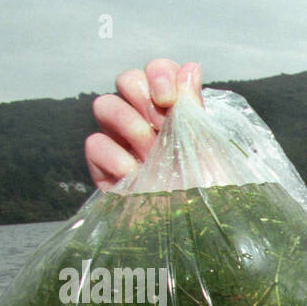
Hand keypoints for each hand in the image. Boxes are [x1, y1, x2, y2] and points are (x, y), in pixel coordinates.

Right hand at [85, 59, 201, 190]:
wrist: (197, 237)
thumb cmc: (211, 193)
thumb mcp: (210, 147)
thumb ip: (194, 106)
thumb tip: (190, 68)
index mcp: (178, 115)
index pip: (158, 71)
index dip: (159, 74)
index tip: (169, 98)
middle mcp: (150, 125)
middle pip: (126, 81)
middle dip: (140, 96)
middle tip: (159, 124)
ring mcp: (125, 146)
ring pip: (104, 105)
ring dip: (127, 123)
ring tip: (148, 151)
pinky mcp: (106, 171)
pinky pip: (94, 143)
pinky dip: (113, 156)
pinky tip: (134, 173)